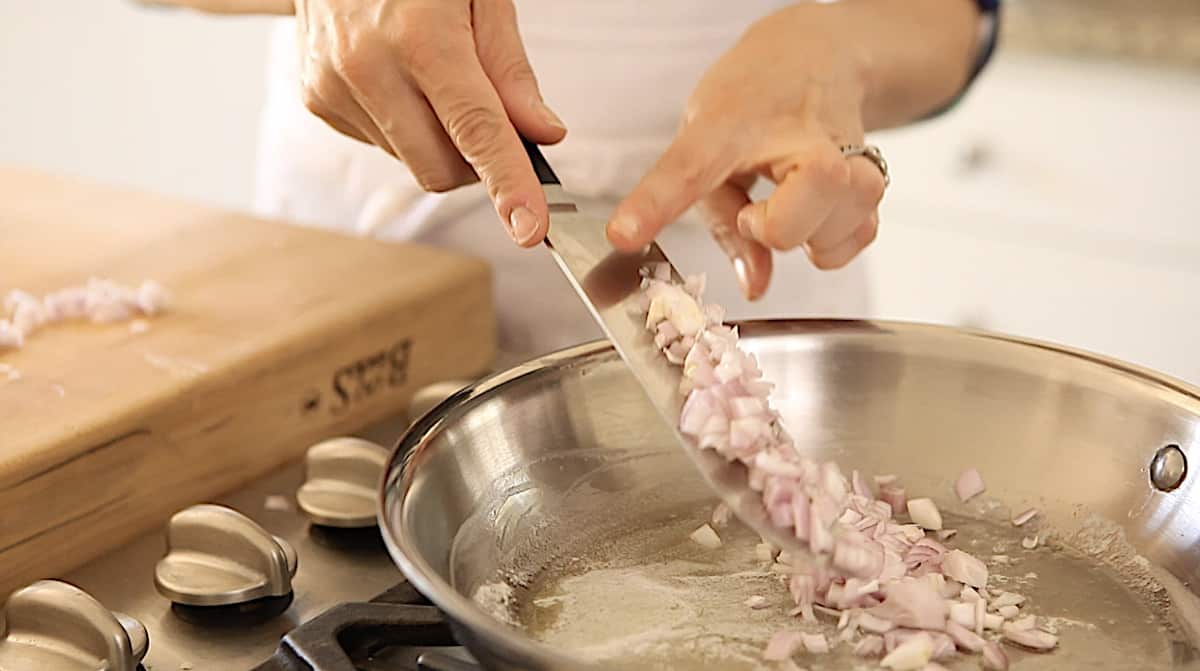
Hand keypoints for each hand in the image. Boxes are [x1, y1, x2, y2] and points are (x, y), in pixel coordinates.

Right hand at [294, 0, 565, 245]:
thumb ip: (510, 69)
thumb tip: (542, 135)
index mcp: (420, 36)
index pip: (476, 131)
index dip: (509, 185)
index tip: (529, 227)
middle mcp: (368, 67)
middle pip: (442, 168)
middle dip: (478, 163)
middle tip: (492, 119)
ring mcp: (334, 87)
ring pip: (413, 162)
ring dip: (440, 142)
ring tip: (434, 76)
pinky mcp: (318, 100)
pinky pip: (382, 145)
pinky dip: (407, 129)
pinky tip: (402, 80)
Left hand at [605, 4, 889, 299]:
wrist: (817, 55)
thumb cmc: (751, 104)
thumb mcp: (710, 142)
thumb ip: (720, 222)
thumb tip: (755, 287)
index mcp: (729, 124)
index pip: (689, 168)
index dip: (655, 206)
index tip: (622, 235)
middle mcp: (799, 135)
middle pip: (795, 215)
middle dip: (775, 230)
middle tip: (757, 210)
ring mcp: (847, 152)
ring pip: (841, 226)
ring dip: (808, 235)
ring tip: (788, 204)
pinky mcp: (875, 174)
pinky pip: (860, 235)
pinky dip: (834, 241)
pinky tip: (814, 217)